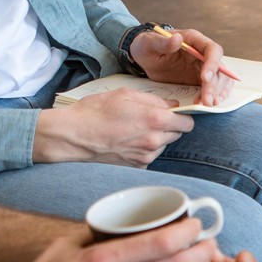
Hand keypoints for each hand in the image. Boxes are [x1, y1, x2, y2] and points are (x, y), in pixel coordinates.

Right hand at [33, 90, 193, 166]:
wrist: (73, 135)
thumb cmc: (95, 111)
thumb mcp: (126, 95)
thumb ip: (154, 100)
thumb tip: (172, 106)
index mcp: (155, 120)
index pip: (188, 123)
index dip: (183, 117)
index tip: (176, 114)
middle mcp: (155, 140)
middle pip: (177, 134)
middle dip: (168, 126)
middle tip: (148, 119)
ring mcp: (147, 156)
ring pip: (164, 145)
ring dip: (156, 138)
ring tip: (133, 130)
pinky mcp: (138, 166)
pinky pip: (150, 155)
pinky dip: (144, 149)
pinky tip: (128, 141)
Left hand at [130, 27, 234, 107]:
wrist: (145, 57)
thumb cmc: (147, 47)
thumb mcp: (149, 44)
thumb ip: (162, 42)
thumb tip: (178, 39)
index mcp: (194, 40)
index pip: (213, 50)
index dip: (212, 64)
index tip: (204, 79)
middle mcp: (203, 53)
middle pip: (219, 69)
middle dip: (214, 86)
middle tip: (207, 101)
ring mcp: (204, 66)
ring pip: (221, 79)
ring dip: (217, 93)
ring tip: (207, 105)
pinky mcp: (202, 79)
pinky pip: (217, 87)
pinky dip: (216, 95)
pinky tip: (209, 104)